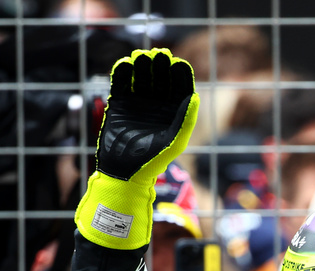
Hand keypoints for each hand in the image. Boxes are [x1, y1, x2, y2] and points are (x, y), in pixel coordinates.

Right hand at [76, 49, 199, 249]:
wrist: (124, 172)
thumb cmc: (153, 161)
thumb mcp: (174, 141)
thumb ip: (185, 120)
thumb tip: (195, 96)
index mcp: (173, 113)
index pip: (179, 87)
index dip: (180, 74)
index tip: (178, 64)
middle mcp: (157, 105)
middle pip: (160, 78)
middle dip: (160, 66)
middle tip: (159, 56)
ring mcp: (137, 103)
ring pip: (141, 77)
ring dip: (142, 65)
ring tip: (142, 57)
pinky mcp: (119, 104)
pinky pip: (121, 84)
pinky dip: (123, 73)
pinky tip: (126, 64)